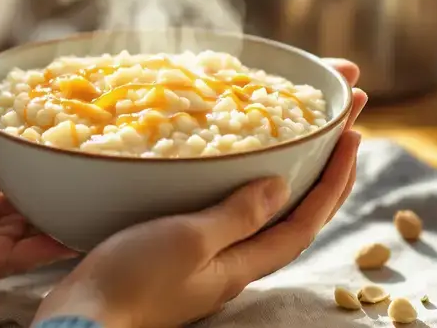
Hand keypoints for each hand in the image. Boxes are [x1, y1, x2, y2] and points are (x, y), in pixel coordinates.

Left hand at [0, 119, 75, 292]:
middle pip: (23, 192)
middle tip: (85, 171)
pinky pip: (13, 254)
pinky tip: (66, 236)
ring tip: (89, 205)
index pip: (6, 157)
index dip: (32, 148)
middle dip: (51, 184)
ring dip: (54, 217)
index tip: (64, 135)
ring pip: (25, 224)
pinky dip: (41, 247)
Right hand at [34, 60, 367, 327]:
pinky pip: (228, 220)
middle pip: (292, 219)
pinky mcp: (175, 259)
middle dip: (324, 174)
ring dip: (290, 180)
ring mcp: (203, 264)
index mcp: (241, 265)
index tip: (353, 135)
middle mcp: (230, 267)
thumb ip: (235, 215)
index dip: (334, 181)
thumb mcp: (188, 240)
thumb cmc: (132, 279)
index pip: (304, 221)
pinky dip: (245, 192)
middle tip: (343, 126)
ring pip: (262, 220)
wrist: (83, 317)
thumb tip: (282, 187)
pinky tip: (232, 175)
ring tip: (303, 145)